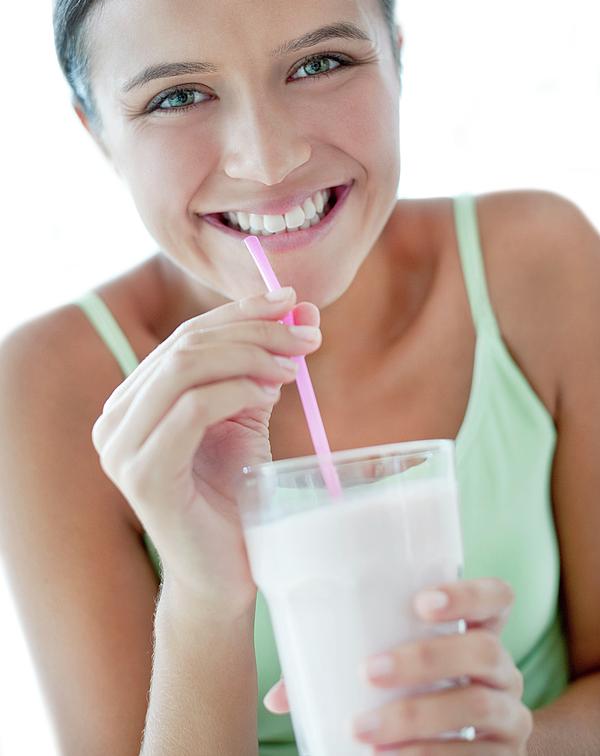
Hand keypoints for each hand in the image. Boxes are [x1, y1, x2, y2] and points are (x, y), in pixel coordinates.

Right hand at [91, 288, 320, 618]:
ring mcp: (121, 447)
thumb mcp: (246, 415)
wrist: (225, 573)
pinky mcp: (142, 475)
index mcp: (134, 400)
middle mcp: (115, 419)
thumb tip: (299, 307)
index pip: (185, 336)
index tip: (291, 300)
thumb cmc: (234, 495)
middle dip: (253, 330)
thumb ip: (261, 363)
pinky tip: (270, 392)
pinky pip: (191, 408)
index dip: (240, 311)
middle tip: (307, 337)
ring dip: (248, 355)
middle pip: (185, 345)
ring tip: (293, 367)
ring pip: (183, 368)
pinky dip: (235, 390)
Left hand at [265, 578, 532, 753]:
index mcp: (478, 631)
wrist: (463, 752)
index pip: (496, 596)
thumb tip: (277, 695)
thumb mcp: (395, 673)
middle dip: (424, 657)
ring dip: (418, 716)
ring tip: (364, 730)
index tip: (421, 601)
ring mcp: (510, 715)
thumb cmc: (416, 695)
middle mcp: (502, 669)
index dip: (467, 592)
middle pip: (483, 649)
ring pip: (478, 704)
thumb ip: (343, 668)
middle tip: (368, 670)